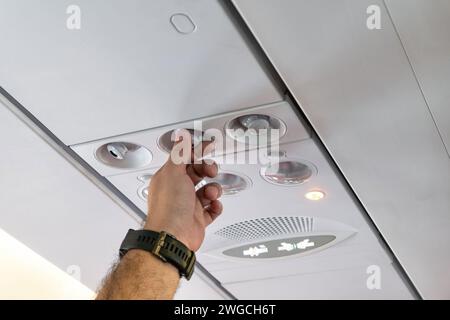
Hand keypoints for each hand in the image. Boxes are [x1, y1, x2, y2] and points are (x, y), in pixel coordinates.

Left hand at [144, 130, 222, 251]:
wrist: (173, 236)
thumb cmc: (169, 208)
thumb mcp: (173, 172)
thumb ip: (179, 153)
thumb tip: (181, 137)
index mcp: (169, 178)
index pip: (184, 159)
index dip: (197, 151)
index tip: (208, 145)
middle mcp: (177, 191)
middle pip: (197, 173)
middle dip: (207, 170)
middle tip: (211, 171)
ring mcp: (188, 205)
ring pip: (207, 191)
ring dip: (213, 189)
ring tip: (211, 194)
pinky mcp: (197, 219)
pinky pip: (212, 209)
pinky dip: (216, 206)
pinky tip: (213, 205)